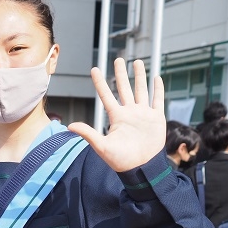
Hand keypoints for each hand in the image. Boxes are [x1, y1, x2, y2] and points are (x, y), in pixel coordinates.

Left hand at [68, 58, 165, 172]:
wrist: (140, 167)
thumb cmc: (120, 160)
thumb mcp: (101, 146)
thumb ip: (88, 134)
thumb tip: (69, 126)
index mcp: (116, 117)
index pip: (106, 95)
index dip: (100, 82)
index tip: (94, 69)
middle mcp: (129, 112)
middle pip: (124, 88)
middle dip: (121, 74)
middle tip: (118, 59)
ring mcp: (143, 114)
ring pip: (141, 90)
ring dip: (140, 76)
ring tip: (137, 62)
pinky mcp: (156, 118)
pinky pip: (157, 100)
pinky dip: (157, 89)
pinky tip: (156, 77)